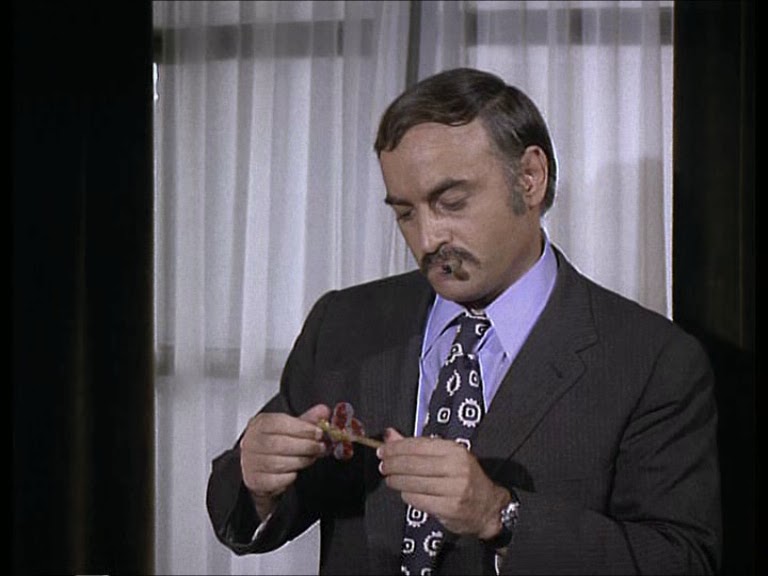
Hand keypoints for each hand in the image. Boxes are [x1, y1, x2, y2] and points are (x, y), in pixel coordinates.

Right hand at [240, 403, 330, 518]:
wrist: (259, 467)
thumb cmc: (276, 444)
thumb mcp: (291, 428)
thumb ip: (307, 420)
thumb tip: (323, 411)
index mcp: (260, 424)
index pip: (279, 423)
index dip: (302, 428)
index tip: (318, 432)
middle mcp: (252, 442)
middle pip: (279, 444)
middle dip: (305, 446)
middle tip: (320, 447)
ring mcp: (251, 462)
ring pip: (278, 463)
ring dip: (301, 461)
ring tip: (311, 458)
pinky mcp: (254, 480)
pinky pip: (275, 480)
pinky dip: (289, 477)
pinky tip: (295, 472)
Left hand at [377, 428, 507, 539]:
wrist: (488, 507)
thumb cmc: (464, 478)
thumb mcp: (446, 456)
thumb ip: (417, 446)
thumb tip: (389, 435)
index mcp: (455, 450)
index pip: (418, 445)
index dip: (396, 448)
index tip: (383, 450)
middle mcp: (456, 467)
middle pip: (413, 464)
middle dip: (392, 464)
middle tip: (383, 466)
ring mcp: (454, 489)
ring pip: (413, 482)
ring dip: (396, 481)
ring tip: (390, 479)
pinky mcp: (449, 508)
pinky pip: (418, 500)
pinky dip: (407, 495)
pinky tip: (405, 492)